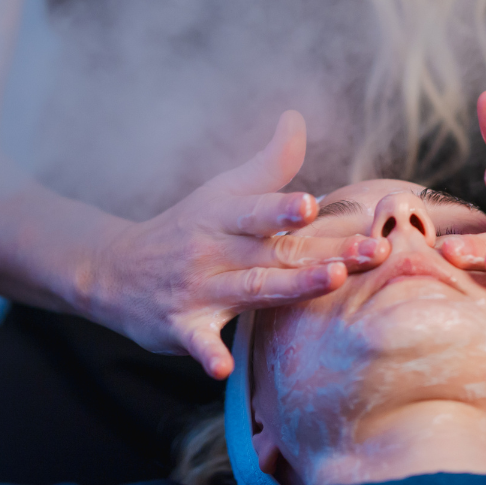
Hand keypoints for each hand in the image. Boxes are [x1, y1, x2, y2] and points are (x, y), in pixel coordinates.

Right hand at [93, 111, 390, 378]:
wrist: (116, 268)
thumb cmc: (188, 225)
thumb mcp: (224, 189)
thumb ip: (270, 161)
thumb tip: (295, 117)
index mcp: (226, 215)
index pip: (260, 210)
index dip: (284, 208)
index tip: (312, 204)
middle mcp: (215, 250)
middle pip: (274, 253)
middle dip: (321, 253)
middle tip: (369, 252)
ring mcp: (198, 290)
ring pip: (250, 291)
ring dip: (290, 287)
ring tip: (331, 281)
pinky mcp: (182, 327)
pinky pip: (197, 343)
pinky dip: (207, 354)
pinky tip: (223, 368)